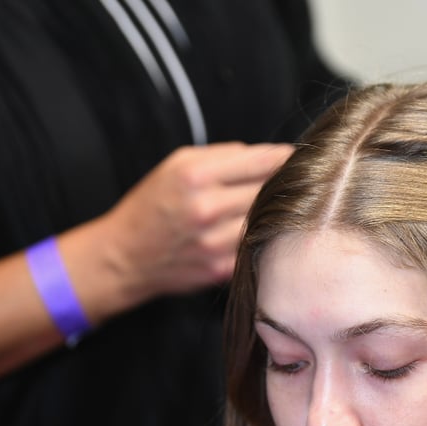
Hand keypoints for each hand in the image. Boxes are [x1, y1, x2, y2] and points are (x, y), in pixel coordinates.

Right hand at [94, 141, 292, 304]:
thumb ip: (222, 156)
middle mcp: (206, 209)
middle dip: (286, 184)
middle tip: (302, 180)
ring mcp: (215, 243)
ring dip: (279, 214)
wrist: (124, 257)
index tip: (300, 155)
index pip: (259, 161)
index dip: (285, 157)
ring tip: (285, 206)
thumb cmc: (151, 207)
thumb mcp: (175, 165)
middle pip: (269, 191)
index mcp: (194, 176)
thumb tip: (267, 154)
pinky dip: (264, 238)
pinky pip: (256, 248)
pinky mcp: (221, 269)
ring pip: (267, 222)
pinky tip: (265, 231)